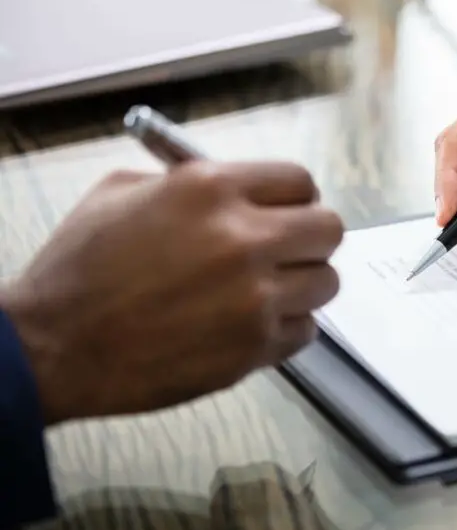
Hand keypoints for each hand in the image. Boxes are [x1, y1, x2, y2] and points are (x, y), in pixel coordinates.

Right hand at [0, 161, 343, 423]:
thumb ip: (186, 183)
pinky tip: (250, 325)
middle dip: (310, 238)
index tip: (287, 211)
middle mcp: (243, 238)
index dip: (295, 198)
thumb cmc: (78, 270)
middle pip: (329, 228)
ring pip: (326, 282)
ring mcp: (255, 296)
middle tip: (287, 251)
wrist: (54, 347)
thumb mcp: (120, 194)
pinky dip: (286, 328)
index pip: (300, 181)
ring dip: (302, 285)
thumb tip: (237, 189)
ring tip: (265, 291)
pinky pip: (306, 330)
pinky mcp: (256, 346)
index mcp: (210, 189)